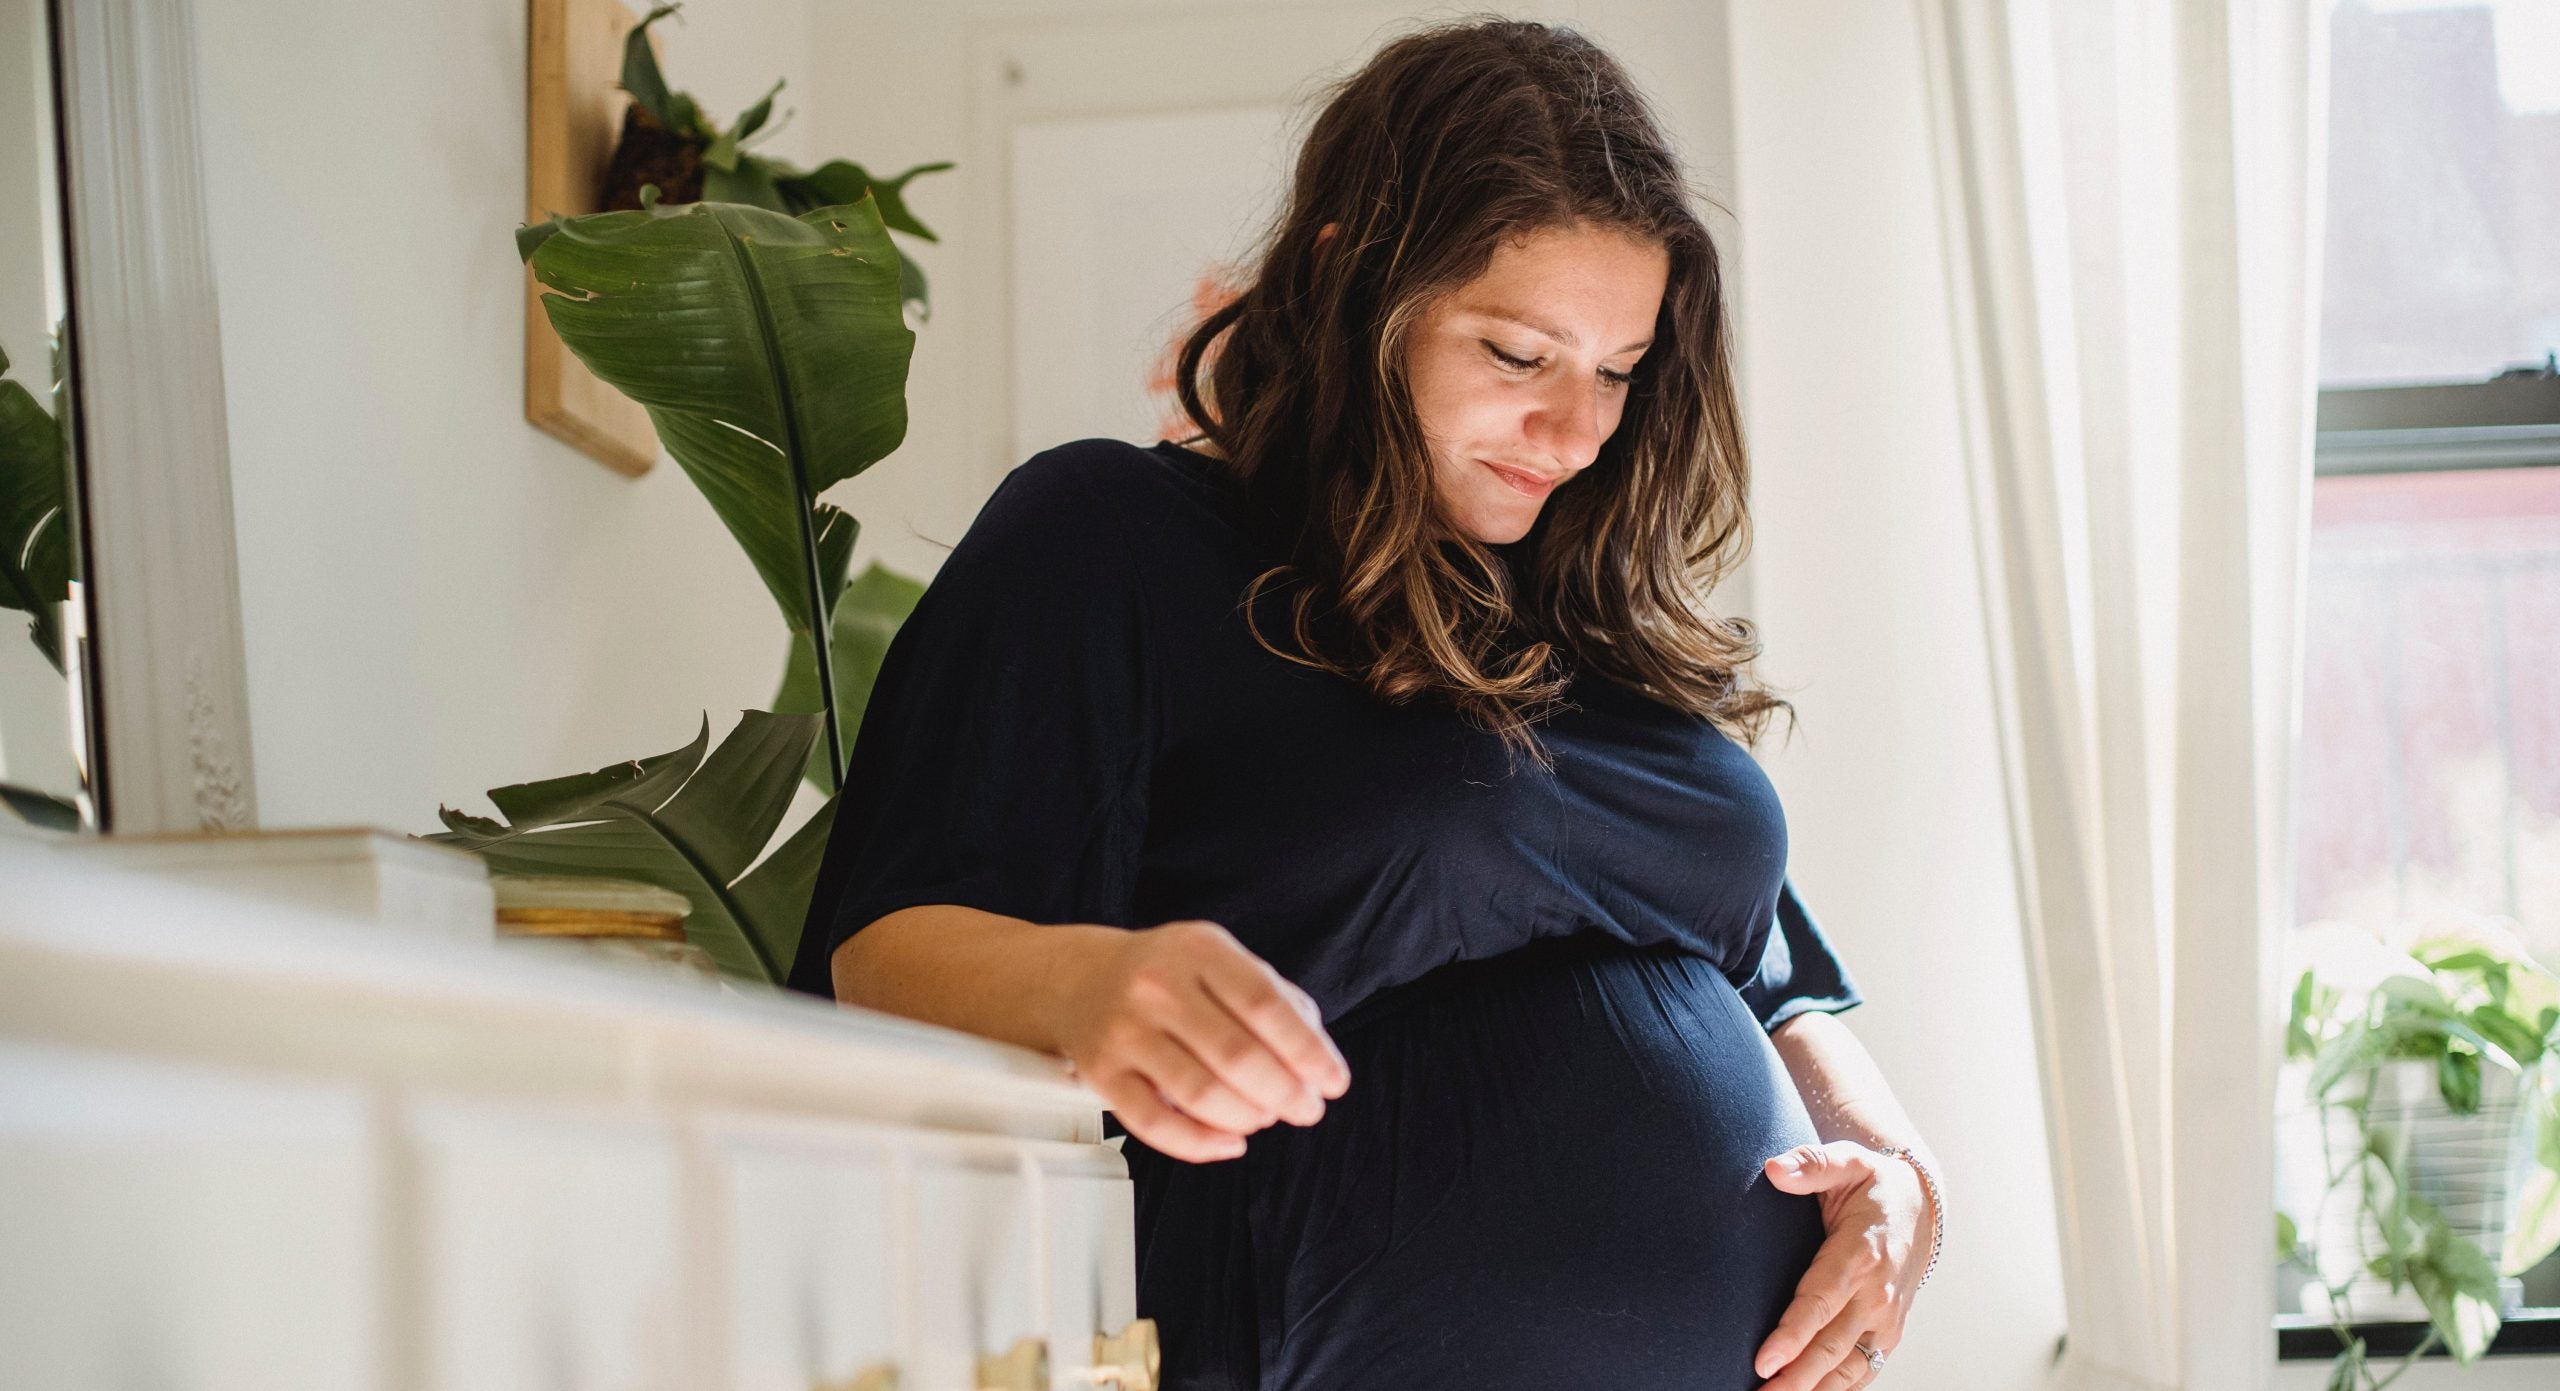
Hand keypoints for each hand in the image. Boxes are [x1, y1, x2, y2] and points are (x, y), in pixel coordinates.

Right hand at [1049, 918, 1350, 1163]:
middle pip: (1236, 1055)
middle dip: (1285, 1093)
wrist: (1082, 979)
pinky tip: (1229, 1142)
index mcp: (1198, 950)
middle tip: (1306, 1109)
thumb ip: (1274, 999)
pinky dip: (1200, 1144)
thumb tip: (1316, 1056)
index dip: (1307, 1051)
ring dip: (1248, 1117)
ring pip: (1200, 1093)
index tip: (1333, 1082)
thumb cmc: (1168, 974)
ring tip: (1266, 1117)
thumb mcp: (1221, 960)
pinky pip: (1154, 1124)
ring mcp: (1125, 1031)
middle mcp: (1157, 987)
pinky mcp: (1102, 1075)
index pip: (1264, 1005)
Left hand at [1752, 1140, 1934, 1388]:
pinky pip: (1862, 1371)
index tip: (1763, 1360)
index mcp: (1861, 1254)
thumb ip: (1810, 1164)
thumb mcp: (1846, 1161)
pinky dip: (1836, 1389)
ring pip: (1847, 1367)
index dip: (1792, 1334)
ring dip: (1812, 1389)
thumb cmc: (1872, 1183)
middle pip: (1831, 1346)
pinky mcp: (1888, 1334)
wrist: (1920, 1206)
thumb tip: (1774, 1168)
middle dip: (1795, 1378)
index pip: (1821, 1301)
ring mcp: (1886, 1319)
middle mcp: (1877, 1294)